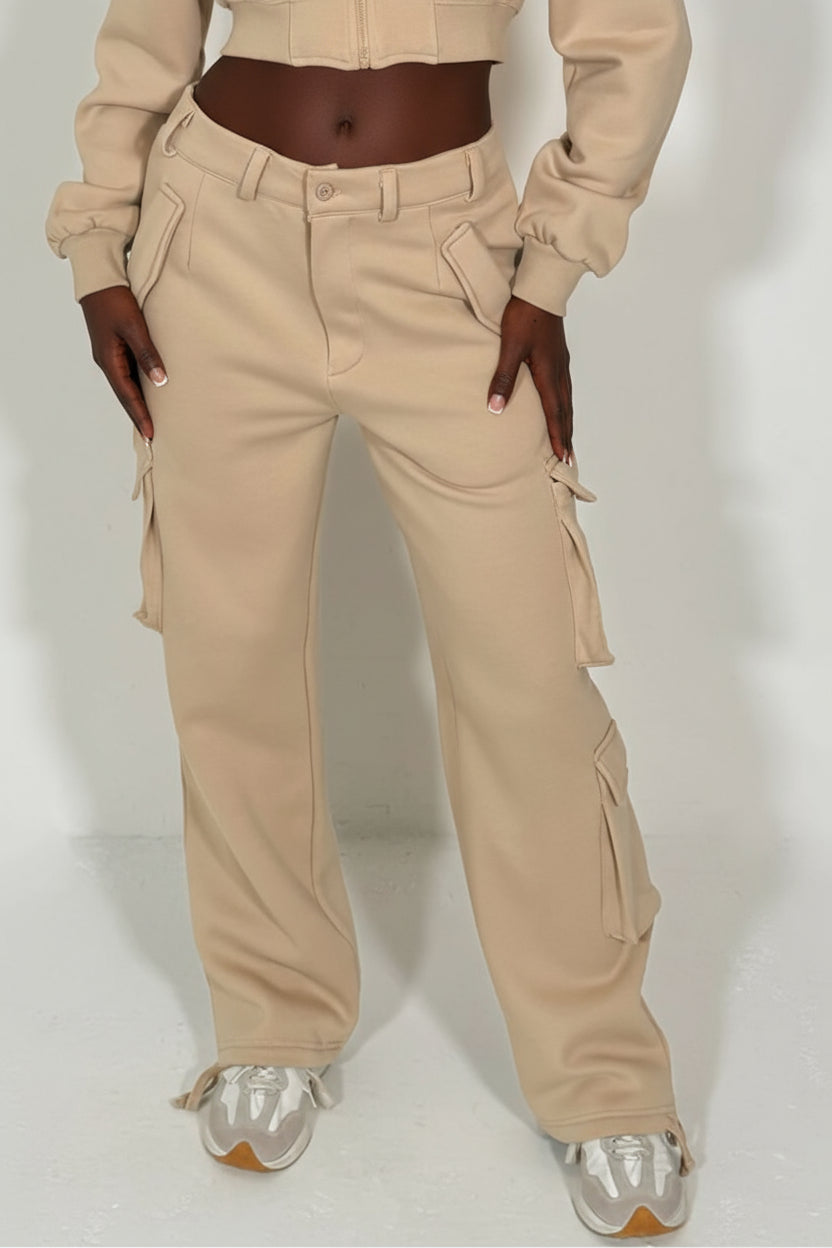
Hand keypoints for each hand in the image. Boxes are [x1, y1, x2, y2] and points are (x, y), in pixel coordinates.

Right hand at [80, 286, 167, 439]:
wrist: (98, 279)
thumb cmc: (115, 300)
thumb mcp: (134, 326)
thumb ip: (147, 354)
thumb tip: (160, 381)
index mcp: (109, 360)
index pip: (128, 396)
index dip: (140, 415)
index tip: (151, 433)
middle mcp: (106, 361)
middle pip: (124, 395)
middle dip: (137, 414)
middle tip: (151, 435)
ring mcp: (108, 354)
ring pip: (124, 385)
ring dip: (136, 402)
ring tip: (150, 419)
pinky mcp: (112, 347)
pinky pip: (125, 373)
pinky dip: (135, 386)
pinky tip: (145, 391)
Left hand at [486, 295, 572, 462]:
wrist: (542, 288)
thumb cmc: (525, 315)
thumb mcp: (510, 347)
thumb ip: (503, 379)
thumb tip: (496, 409)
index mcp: (548, 374)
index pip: (555, 414)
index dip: (558, 438)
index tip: (561, 458)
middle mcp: (559, 372)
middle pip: (565, 411)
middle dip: (567, 436)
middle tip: (569, 459)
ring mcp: (561, 363)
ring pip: (567, 400)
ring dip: (568, 422)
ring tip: (568, 439)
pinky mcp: (558, 354)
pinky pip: (565, 388)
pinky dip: (565, 404)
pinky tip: (561, 405)